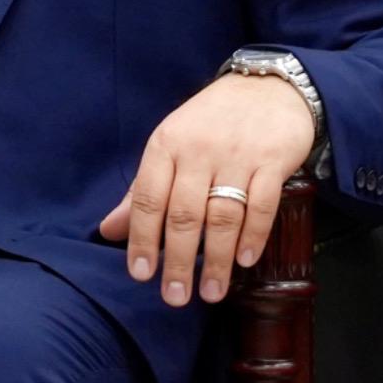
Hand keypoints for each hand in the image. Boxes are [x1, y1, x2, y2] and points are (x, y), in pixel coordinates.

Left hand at [98, 70, 317, 307]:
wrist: (268, 86)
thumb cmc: (210, 122)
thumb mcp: (170, 146)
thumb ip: (141, 190)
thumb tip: (109, 230)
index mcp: (166, 145)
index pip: (147, 198)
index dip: (142, 239)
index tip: (141, 274)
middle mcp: (199, 150)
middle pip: (184, 214)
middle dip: (178, 260)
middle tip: (175, 296)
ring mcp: (238, 155)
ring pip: (222, 215)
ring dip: (216, 259)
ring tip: (212, 292)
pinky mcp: (273, 160)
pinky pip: (261, 204)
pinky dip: (253, 235)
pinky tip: (245, 261)